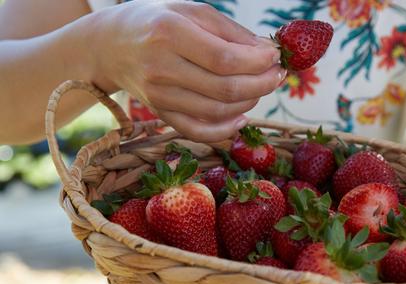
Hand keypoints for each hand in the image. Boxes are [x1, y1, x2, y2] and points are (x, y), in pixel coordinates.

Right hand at [89, 1, 283, 141]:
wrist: (110, 44)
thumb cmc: (158, 21)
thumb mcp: (192, 11)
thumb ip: (231, 32)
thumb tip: (268, 53)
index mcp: (169, 33)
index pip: (224, 59)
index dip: (258, 62)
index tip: (276, 57)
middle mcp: (161, 68)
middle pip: (225, 89)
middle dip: (262, 84)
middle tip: (277, 74)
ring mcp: (158, 96)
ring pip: (217, 111)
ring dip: (250, 102)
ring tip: (261, 87)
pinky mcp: (160, 113)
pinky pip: (197, 131)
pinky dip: (225, 130)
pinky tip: (242, 116)